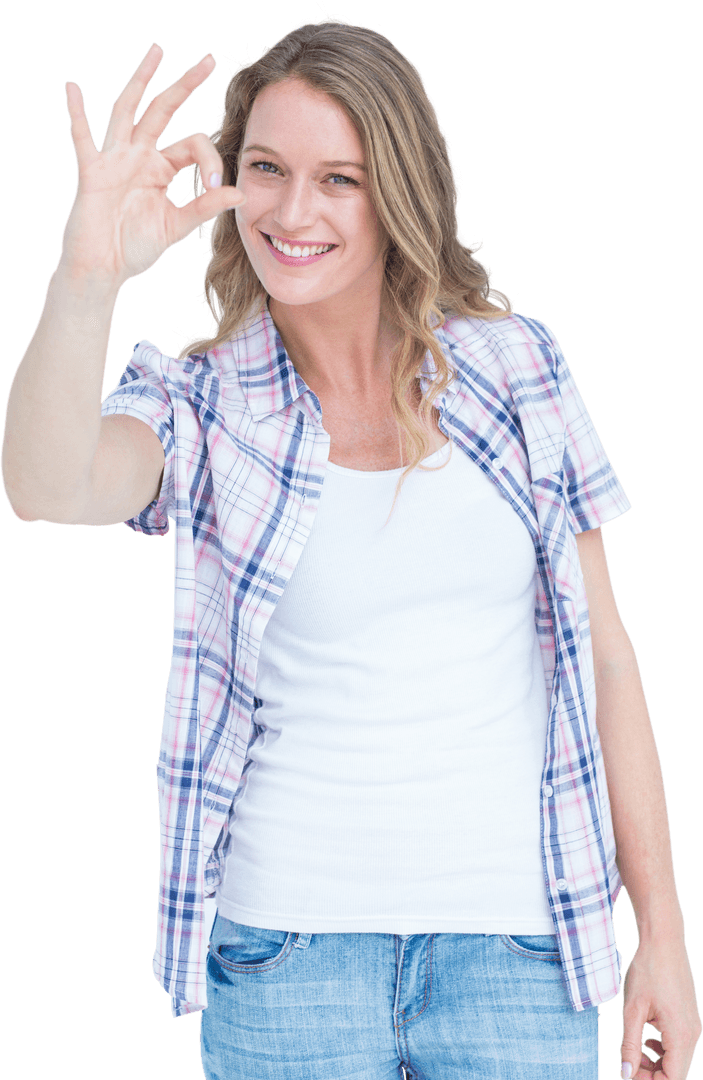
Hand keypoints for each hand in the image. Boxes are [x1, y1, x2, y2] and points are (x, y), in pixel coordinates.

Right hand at [59, 42, 245, 285]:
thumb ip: (205, 207)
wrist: (103, 269)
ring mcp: (114, 160)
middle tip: (207, 60)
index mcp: (160, 168)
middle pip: (162, 110)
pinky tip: (72, 89)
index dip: (208, 160)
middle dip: (184, 85)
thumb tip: (240, 194)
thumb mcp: (176, 227)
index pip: (191, 145)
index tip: (215, 185)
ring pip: (127, 110)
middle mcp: (138, 156)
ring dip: (140, 80)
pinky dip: (76, 115)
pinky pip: (82, 139)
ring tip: (156, 53)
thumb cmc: (134, 248)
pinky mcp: (92, 173)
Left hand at [619, 937, 701, 1077]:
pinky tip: (646, 1038)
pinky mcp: (688, 1018)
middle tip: (629, 1066)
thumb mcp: (632, 1009)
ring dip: (657, 1063)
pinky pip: (678, 1045)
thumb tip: (626, 1072)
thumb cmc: (648, 968)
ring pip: (677, 1059)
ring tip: (636, 1052)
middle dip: (652, 1075)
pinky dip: (662, 1049)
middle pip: (676, 1072)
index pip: (673, 1078)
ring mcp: (692, 1025)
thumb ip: (630, 1045)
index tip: (630, 1076)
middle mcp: (692, 1034)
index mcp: (680, 1035)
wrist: (663, 940)